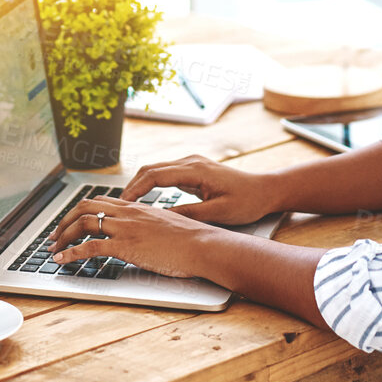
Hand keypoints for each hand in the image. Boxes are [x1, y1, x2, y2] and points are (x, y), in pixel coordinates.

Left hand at [47, 197, 224, 279]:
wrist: (204, 245)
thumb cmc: (192, 240)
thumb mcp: (166, 226)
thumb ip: (149, 227)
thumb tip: (142, 237)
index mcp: (137, 208)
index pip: (100, 201)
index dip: (80, 211)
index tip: (70, 223)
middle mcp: (128, 213)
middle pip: (85, 207)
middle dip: (64, 221)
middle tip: (54, 235)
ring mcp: (126, 228)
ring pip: (83, 223)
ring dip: (63, 236)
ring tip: (53, 249)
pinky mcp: (126, 246)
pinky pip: (90, 246)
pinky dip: (71, 253)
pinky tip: (63, 261)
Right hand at [118, 156, 278, 224]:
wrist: (265, 190)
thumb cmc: (247, 201)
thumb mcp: (218, 213)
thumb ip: (189, 215)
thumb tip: (162, 219)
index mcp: (195, 170)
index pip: (155, 175)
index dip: (135, 190)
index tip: (122, 205)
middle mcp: (190, 162)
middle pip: (150, 170)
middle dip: (131, 187)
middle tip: (116, 207)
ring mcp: (191, 164)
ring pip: (155, 171)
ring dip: (139, 186)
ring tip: (125, 205)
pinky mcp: (192, 170)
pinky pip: (164, 175)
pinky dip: (150, 186)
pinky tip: (144, 200)